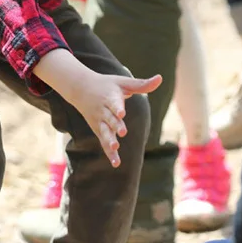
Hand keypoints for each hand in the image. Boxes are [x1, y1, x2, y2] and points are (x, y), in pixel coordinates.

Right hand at [33, 49, 161, 166]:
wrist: (81, 88)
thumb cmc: (107, 84)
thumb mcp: (123, 82)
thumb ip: (142, 84)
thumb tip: (160, 78)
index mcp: (110, 97)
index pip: (114, 103)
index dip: (117, 108)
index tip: (121, 113)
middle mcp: (104, 110)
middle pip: (110, 119)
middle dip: (116, 125)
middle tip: (122, 132)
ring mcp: (100, 121)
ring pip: (105, 132)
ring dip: (109, 140)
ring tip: (115, 147)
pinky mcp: (98, 130)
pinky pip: (103, 142)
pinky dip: (109, 153)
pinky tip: (116, 163)